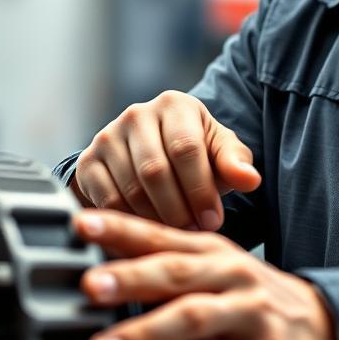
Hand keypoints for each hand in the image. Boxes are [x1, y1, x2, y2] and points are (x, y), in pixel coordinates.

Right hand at [72, 91, 260, 230]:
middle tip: (194, 232)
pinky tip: (149, 231)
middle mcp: (137, 114)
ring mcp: (108, 136)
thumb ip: (236, 164)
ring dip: (156, 219)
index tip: (214, 220)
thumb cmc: (196, 155)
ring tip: (176, 234)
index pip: (186, 149)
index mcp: (175, 105)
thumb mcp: (219, 153)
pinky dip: (130, 222)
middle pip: (155, 170)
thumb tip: (250, 180)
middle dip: (179, 209)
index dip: (201, 190)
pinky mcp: (88, 162)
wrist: (152, 157)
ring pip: (131, 189)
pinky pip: (107, 201)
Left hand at [75, 210, 338, 339]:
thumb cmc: (251, 297)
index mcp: (211, 251)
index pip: (160, 235)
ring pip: (194, 319)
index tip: (81, 225)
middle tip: (89, 285)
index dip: (121, 228)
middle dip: (131, 278)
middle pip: (177, 272)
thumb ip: (164, 268)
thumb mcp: (213, 271)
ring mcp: (249, 311)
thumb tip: (95, 271)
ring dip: (146, 335)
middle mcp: (230, 274)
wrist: (320, 324)